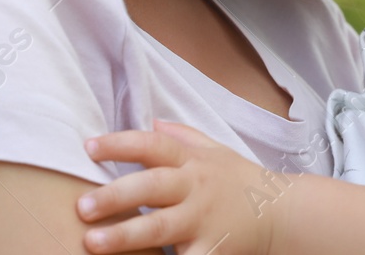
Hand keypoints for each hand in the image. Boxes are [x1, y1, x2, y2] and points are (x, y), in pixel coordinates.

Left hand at [79, 120, 290, 254]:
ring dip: (124, 236)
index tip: (88, 147)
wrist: (282, 213)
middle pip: (152, 186)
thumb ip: (183, 136)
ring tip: (92, 243)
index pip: (153, 145)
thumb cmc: (240, 180)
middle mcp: (195, 188)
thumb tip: (151, 123)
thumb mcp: (216, 150)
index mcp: (192, 162)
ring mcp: (202, 221)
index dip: (120, 144)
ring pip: (160, 227)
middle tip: (81, 206)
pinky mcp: (212, 250)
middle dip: (115, 195)